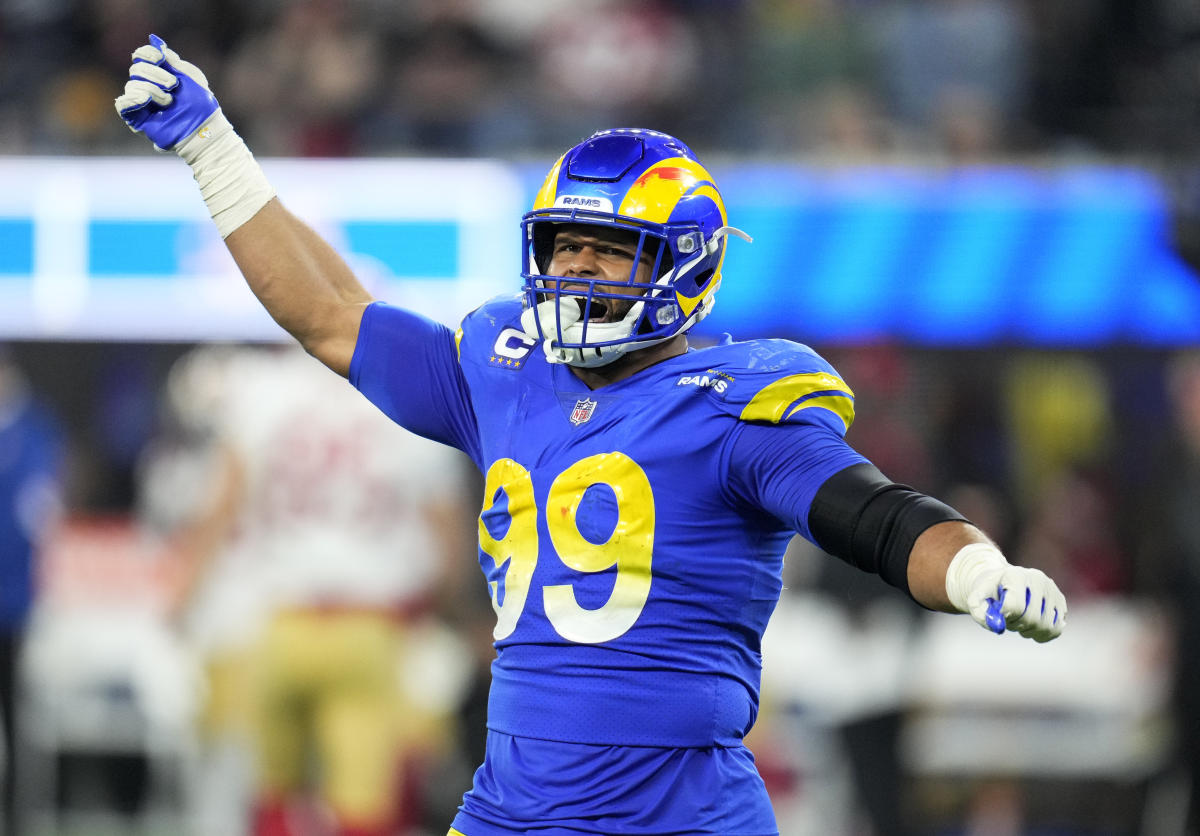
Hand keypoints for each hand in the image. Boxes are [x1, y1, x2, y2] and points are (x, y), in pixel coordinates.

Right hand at [114, 34, 218, 150]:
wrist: (203, 128)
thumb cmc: (200, 104)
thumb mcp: (189, 75)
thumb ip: (171, 59)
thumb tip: (154, 41)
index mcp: (158, 74)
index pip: (140, 56)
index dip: (147, 54)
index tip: (160, 58)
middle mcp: (146, 86)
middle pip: (136, 69)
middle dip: (155, 74)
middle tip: (173, 85)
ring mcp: (141, 103)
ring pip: (131, 85)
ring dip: (152, 90)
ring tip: (169, 102)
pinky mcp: (136, 119)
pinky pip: (123, 104)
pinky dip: (134, 99)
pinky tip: (147, 100)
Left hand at [945, 543, 1066, 642]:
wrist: (1001, 582)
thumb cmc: (988, 592)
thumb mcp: (975, 599)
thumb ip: (979, 613)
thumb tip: (998, 627)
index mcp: (1016, 575)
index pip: (1016, 607)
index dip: (1005, 616)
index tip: (999, 611)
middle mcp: (1039, 580)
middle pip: (1033, 618)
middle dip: (1017, 625)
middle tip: (1008, 620)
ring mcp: (1053, 591)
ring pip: (1046, 627)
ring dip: (1028, 631)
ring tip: (1018, 621)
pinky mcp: (1061, 603)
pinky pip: (1056, 630)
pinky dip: (1041, 634)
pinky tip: (1030, 626)